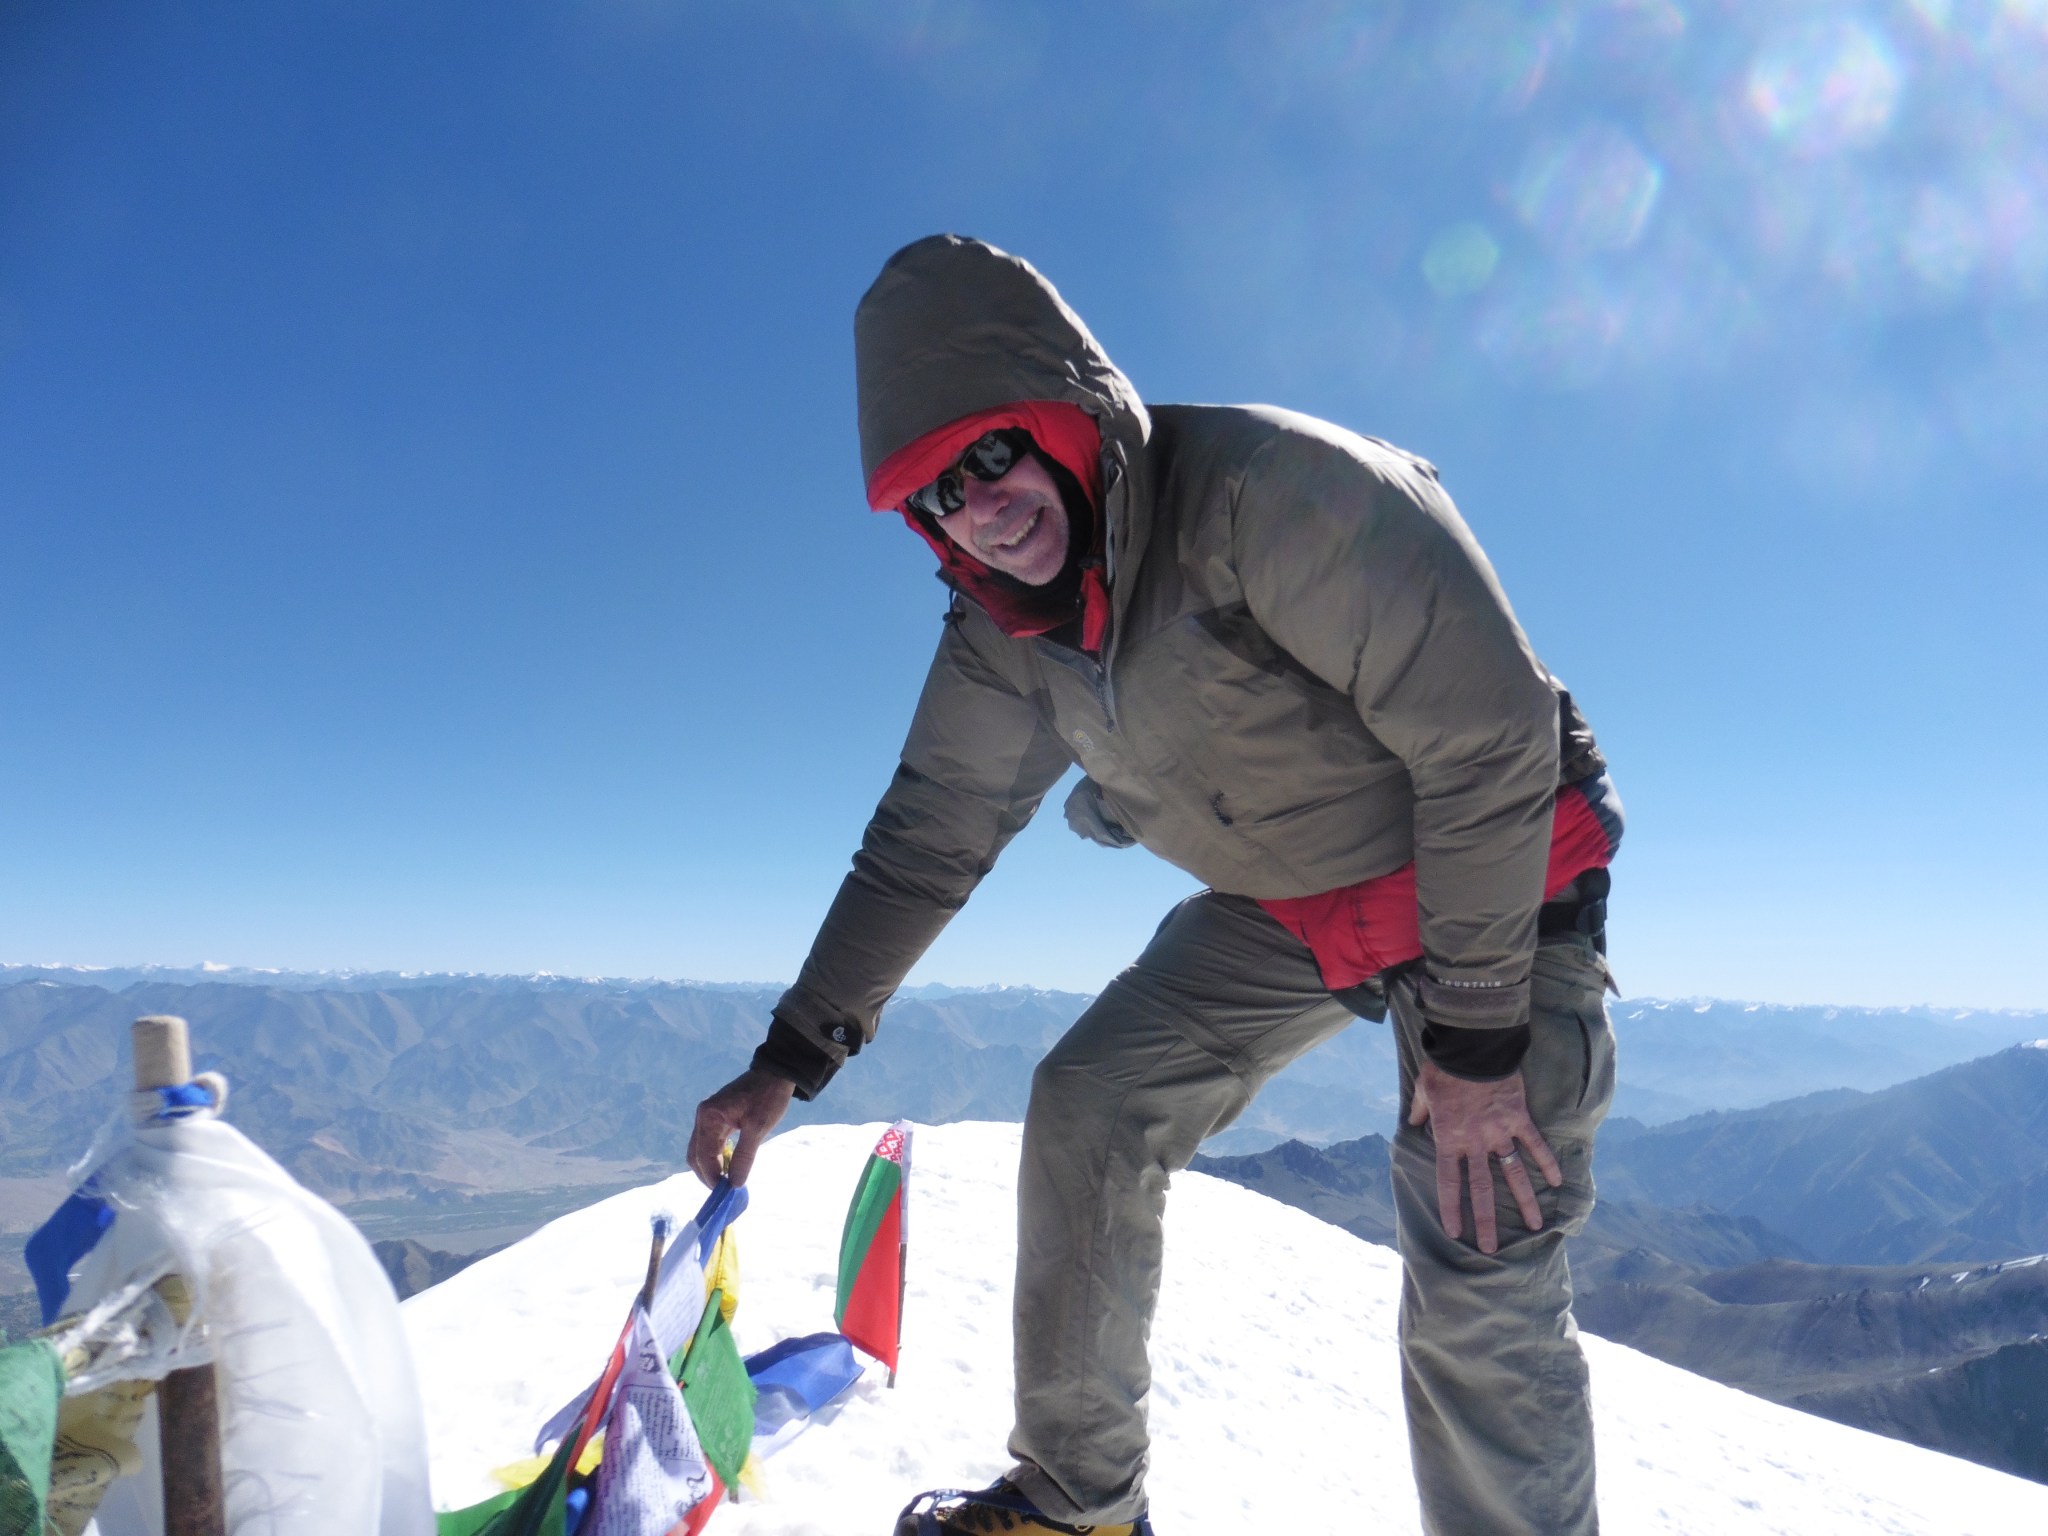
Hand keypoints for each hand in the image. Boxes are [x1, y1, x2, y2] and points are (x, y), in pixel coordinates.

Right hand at [688, 1069, 795, 1187]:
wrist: (777, 1073)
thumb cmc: (768, 1097)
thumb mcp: (758, 1127)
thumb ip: (744, 1157)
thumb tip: (735, 1184)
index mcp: (709, 1117)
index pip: (704, 1156)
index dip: (712, 1177)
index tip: (725, 1194)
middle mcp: (703, 1117)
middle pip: (696, 1155)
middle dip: (708, 1175)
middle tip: (725, 1192)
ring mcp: (708, 1118)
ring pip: (701, 1151)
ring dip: (712, 1168)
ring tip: (727, 1183)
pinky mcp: (717, 1119)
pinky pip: (711, 1144)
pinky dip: (717, 1158)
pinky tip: (730, 1168)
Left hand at [1407, 1060, 1561, 1254]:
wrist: (1471, 1048)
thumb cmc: (1443, 1069)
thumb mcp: (1422, 1090)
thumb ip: (1420, 1110)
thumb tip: (1414, 1121)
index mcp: (1448, 1138)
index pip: (1448, 1181)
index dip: (1451, 1208)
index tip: (1456, 1231)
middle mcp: (1475, 1142)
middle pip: (1481, 1189)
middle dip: (1486, 1221)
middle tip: (1492, 1248)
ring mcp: (1499, 1132)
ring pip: (1513, 1174)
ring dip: (1525, 1201)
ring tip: (1536, 1226)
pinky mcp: (1518, 1118)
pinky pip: (1534, 1144)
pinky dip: (1546, 1161)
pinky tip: (1557, 1182)